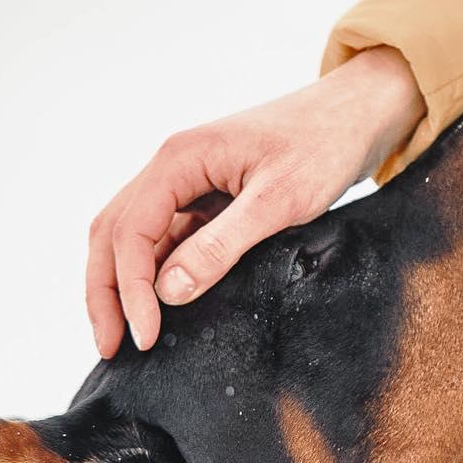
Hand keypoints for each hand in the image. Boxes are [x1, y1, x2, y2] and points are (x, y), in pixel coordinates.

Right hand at [86, 46, 425, 355]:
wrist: (356, 116)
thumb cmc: (323, 145)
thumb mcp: (278, 201)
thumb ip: (221, 245)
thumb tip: (169, 291)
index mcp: (179, 159)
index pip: (130, 233)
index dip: (130, 290)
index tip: (144, 336)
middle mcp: (172, 168)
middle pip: (113, 234)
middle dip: (105, 292)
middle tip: (109, 347)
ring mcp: (187, 184)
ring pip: (132, 238)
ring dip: (122, 285)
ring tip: (124, 334)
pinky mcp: (206, 199)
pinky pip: (166, 239)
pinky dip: (153, 274)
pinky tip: (159, 306)